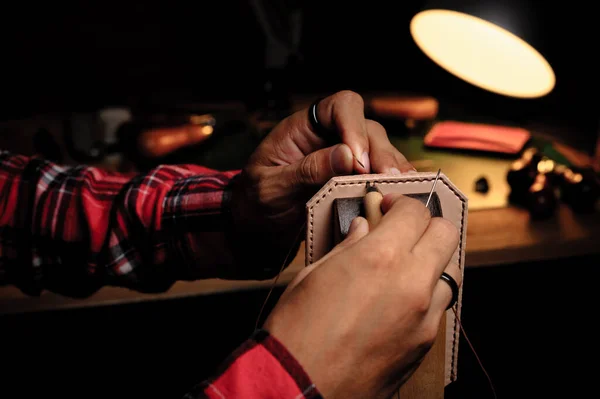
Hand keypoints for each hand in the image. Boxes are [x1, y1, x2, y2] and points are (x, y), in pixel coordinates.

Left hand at [230, 90, 413, 277]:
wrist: (256, 229)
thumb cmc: (256, 202)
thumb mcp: (271, 188)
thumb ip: (305, 170)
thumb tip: (347, 156)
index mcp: (304, 129)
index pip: (339, 106)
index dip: (354, 126)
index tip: (357, 161)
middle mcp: (329, 138)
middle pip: (367, 128)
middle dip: (379, 152)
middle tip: (385, 179)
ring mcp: (345, 159)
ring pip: (380, 150)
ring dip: (391, 168)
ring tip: (398, 189)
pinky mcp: (354, 181)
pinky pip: (380, 173)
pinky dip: (394, 183)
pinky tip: (403, 194)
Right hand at [263, 193, 460, 398]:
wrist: (299, 386)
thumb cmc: (297, 331)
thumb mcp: (314, 274)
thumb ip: (348, 246)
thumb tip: (363, 230)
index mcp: (380, 258)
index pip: (415, 212)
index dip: (403, 204)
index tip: (390, 207)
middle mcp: (411, 283)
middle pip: (446, 234)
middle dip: (426, 225)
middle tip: (404, 230)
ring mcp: (424, 317)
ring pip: (450, 271)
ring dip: (431, 261)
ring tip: (403, 267)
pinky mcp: (424, 344)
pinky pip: (439, 307)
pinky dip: (426, 295)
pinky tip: (400, 299)